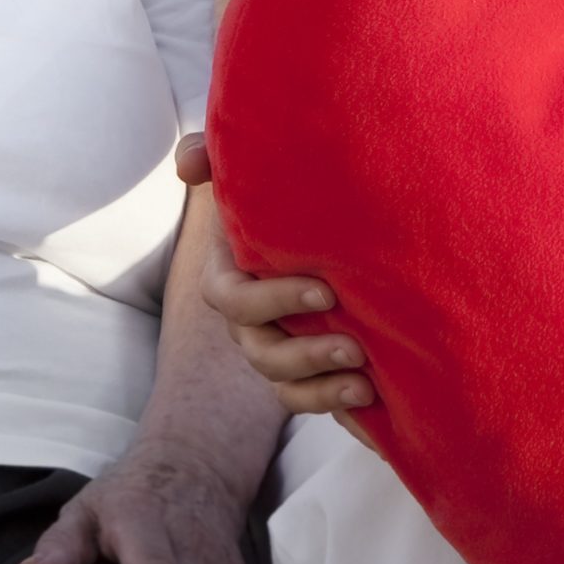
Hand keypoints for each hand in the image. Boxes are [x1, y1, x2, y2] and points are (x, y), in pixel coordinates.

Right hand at [176, 134, 367, 416]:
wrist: (329, 229)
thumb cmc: (283, 196)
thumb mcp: (250, 172)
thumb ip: (215, 157)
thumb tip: (189, 164)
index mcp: (232, 275)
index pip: (233, 300)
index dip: (273, 301)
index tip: (325, 290)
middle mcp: (251, 322)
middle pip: (261, 352)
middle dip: (307, 354)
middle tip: (356, 345)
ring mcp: (281, 349)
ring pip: (285, 386)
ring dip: (323, 389)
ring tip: (365, 382)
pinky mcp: (312, 372)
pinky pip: (313, 401)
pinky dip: (337, 406)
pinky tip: (374, 400)